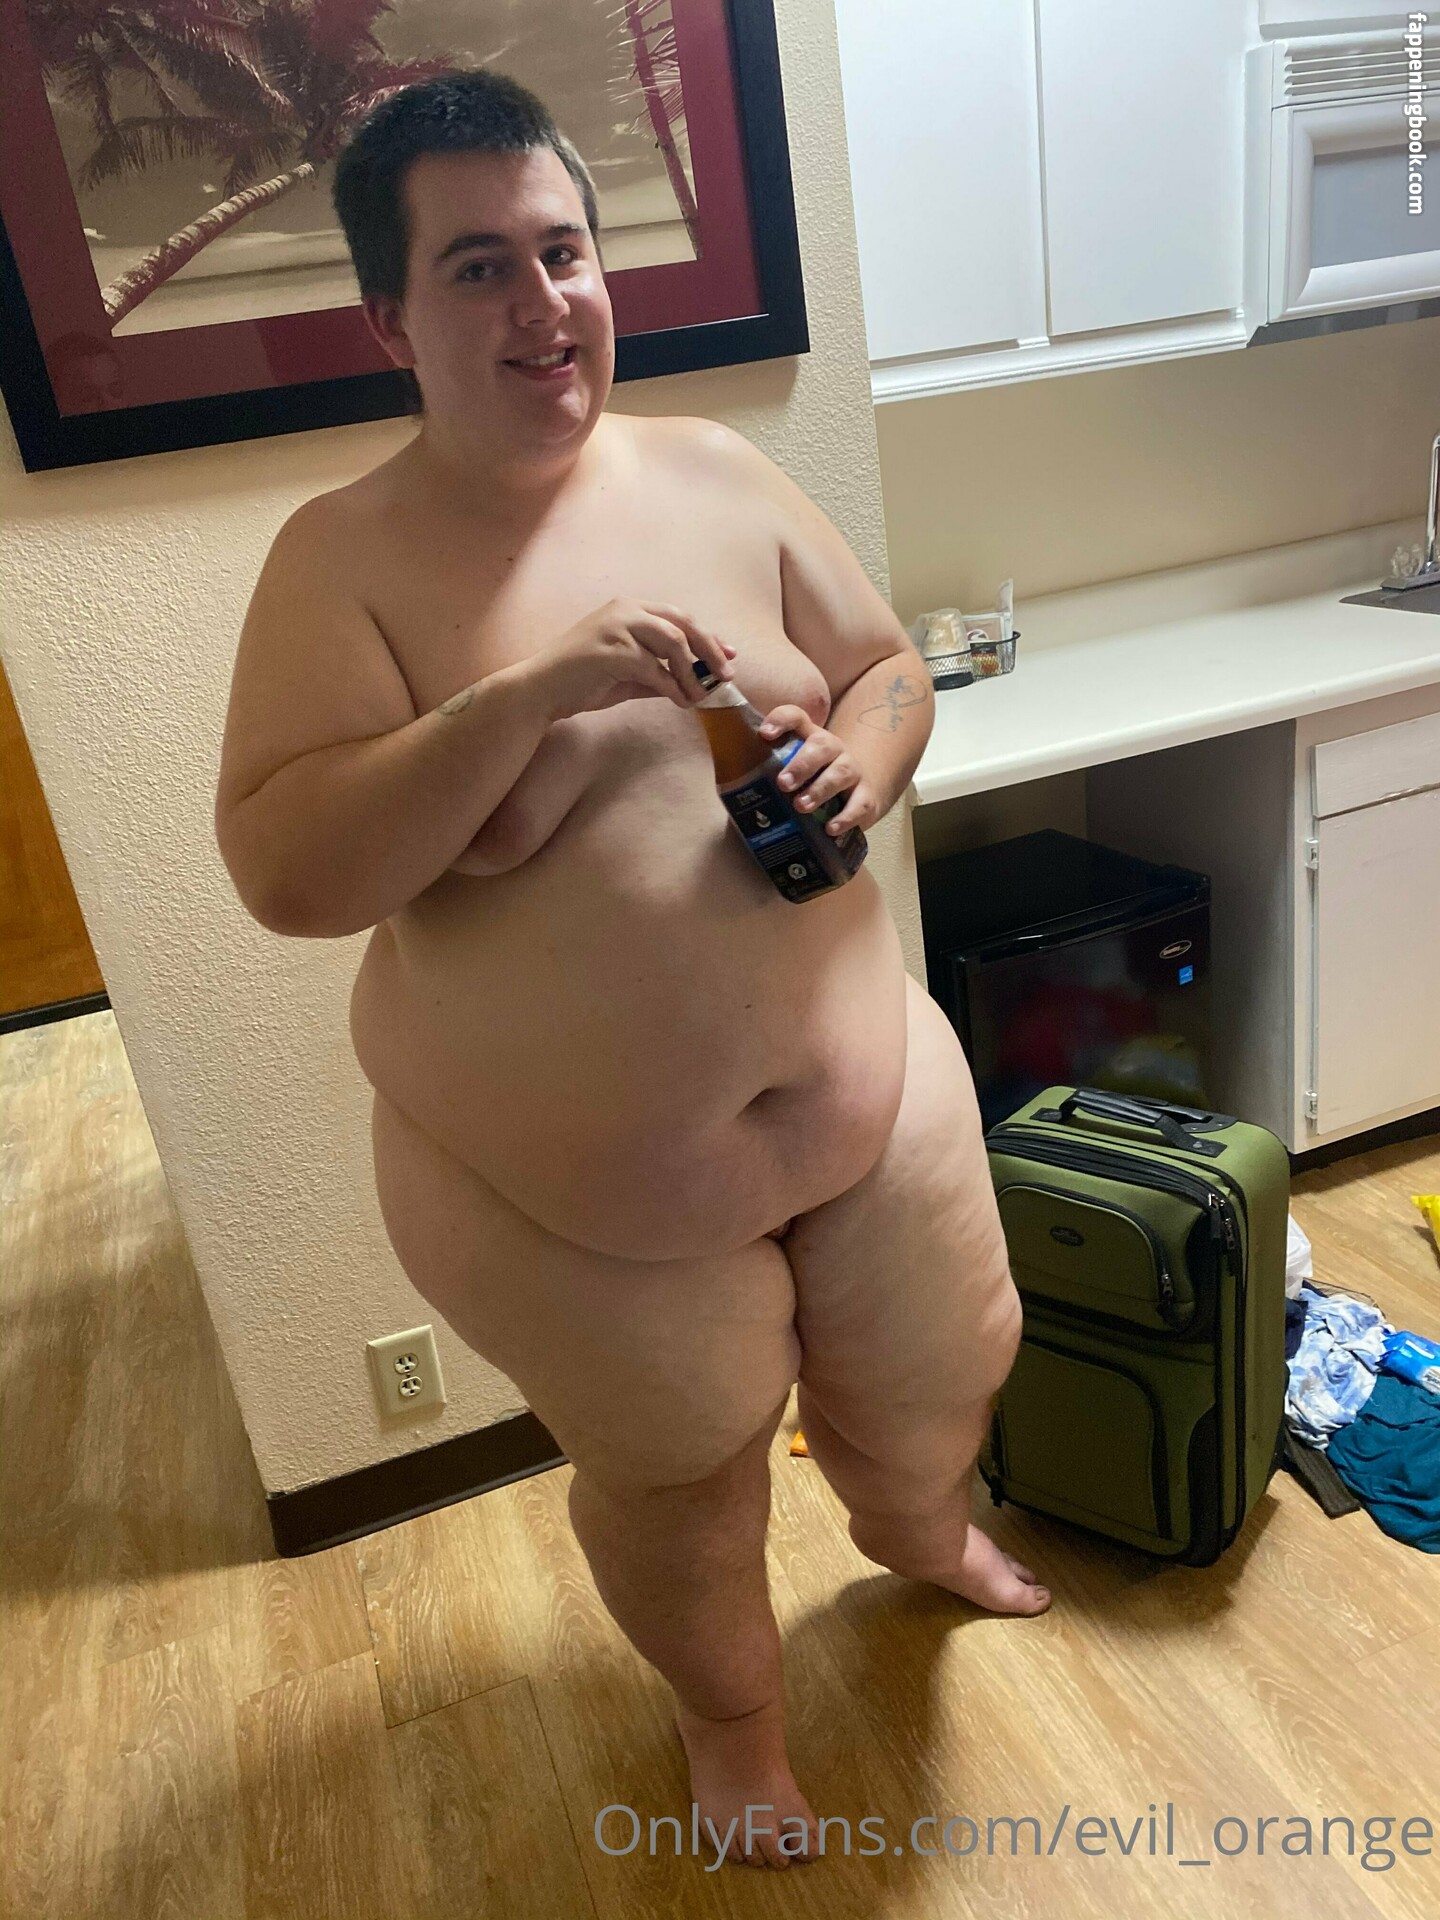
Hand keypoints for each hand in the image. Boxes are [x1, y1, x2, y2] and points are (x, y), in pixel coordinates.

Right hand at [540, 599, 736, 721]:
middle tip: (726, 675)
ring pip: (673, 643)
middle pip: (682, 623)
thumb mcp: (627, 673)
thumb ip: (659, 672)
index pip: (678, 616)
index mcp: (629, 608)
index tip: (729, 655)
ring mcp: (618, 627)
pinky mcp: (612, 651)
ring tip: (699, 695)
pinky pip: (655, 670)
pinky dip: (673, 687)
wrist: (541, 690)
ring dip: (692, 672)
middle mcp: (625, 610)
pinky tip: (680, 701)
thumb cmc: (581, 681)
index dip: (707, 636)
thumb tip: (693, 684)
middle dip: (709, 649)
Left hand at [757, 706, 880, 836]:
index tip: (765, 734)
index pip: (796, 717)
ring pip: (840, 772)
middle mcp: (833, 749)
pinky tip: (830, 828)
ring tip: (800, 806)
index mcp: (810, 738)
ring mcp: (852, 771)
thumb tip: (731, 797)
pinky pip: (859, 804)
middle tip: (783, 783)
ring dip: (819, 789)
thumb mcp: (792, 773)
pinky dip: (846, 817)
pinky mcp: (866, 797)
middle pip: (821, 745)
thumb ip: (768, 776)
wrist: (856, 797)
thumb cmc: (812, 784)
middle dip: (801, 764)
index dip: (781, 720)